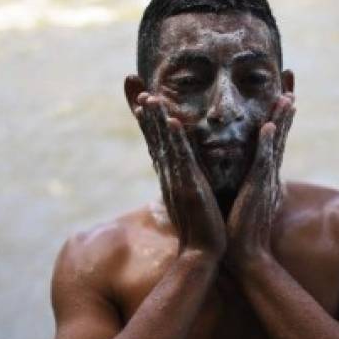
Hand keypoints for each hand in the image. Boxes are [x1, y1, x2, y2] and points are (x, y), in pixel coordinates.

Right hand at [135, 93, 226, 259]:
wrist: (204, 252)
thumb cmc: (202, 228)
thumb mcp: (193, 200)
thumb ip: (188, 185)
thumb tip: (185, 178)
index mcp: (173, 175)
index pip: (159, 142)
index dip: (149, 121)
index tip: (141, 98)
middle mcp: (171, 175)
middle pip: (155, 138)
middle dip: (146, 112)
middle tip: (135, 86)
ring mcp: (178, 181)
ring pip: (165, 145)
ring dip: (156, 120)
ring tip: (149, 97)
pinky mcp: (189, 188)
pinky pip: (181, 158)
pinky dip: (176, 139)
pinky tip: (171, 121)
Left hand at [225, 93, 294, 271]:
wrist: (241, 254)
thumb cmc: (237, 229)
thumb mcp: (240, 198)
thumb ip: (243, 182)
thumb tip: (240, 174)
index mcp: (262, 172)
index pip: (272, 136)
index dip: (279, 113)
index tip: (283, 89)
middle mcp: (268, 173)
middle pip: (280, 132)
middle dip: (285, 105)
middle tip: (290, 78)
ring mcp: (265, 181)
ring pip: (276, 143)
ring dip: (282, 119)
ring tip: (287, 96)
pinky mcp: (259, 190)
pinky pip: (264, 162)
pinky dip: (268, 144)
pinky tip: (270, 126)